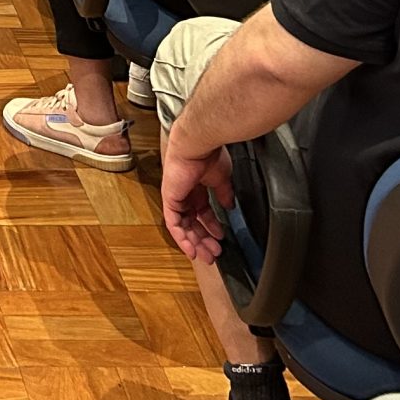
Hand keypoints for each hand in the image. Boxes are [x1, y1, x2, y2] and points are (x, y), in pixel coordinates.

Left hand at [159, 138, 236, 262]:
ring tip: (207, 255)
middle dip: (204, 239)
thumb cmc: (209, 154)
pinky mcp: (170, 200)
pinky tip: (192, 250)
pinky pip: (173, 225)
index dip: (211, 226)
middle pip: (192, 222)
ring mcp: (176, 197)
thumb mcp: (222, 179)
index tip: (220, 237)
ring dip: (195, 243)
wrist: (197, 144)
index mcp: (197, 187)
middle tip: (214, 253)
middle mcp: (185, 193)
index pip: (202, 212)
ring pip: (183, 227)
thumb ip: (224, 194)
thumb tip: (229, 207)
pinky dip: (182, 239)